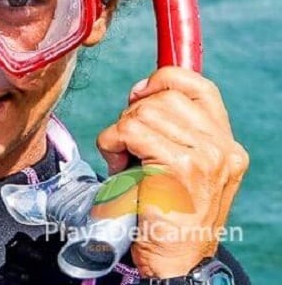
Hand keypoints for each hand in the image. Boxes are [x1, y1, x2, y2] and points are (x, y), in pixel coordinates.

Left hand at [96, 66, 248, 277]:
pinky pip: (130, 130)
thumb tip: (140, 91)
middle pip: (164, 95)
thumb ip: (172, 129)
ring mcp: (205, 156)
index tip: (138, 96)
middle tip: (127, 145)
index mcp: (225, 143)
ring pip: (143, 111)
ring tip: (124, 159)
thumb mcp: (178, 164)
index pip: (198, 85)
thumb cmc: (165, 212)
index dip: (162, 80)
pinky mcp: (180, 166)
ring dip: (120, 131)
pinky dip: (112, 143)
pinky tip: (118, 166)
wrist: (173, 258)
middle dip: (133, 113)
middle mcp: (222, 147)